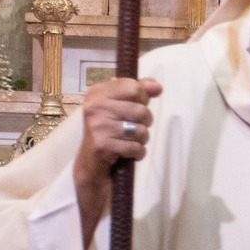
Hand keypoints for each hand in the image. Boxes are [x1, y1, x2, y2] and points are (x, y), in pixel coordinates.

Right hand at [73, 76, 162, 249]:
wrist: (91, 163)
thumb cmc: (110, 131)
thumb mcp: (121, 107)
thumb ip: (139, 92)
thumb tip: (157, 86)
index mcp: (98, 92)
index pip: (134, 87)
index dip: (142, 98)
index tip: (135, 106)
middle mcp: (94, 107)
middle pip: (142, 110)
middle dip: (144, 123)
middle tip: (131, 129)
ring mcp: (97, 126)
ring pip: (141, 130)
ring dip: (142, 139)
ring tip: (129, 141)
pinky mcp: (102, 145)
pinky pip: (136, 147)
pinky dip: (137, 153)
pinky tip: (127, 153)